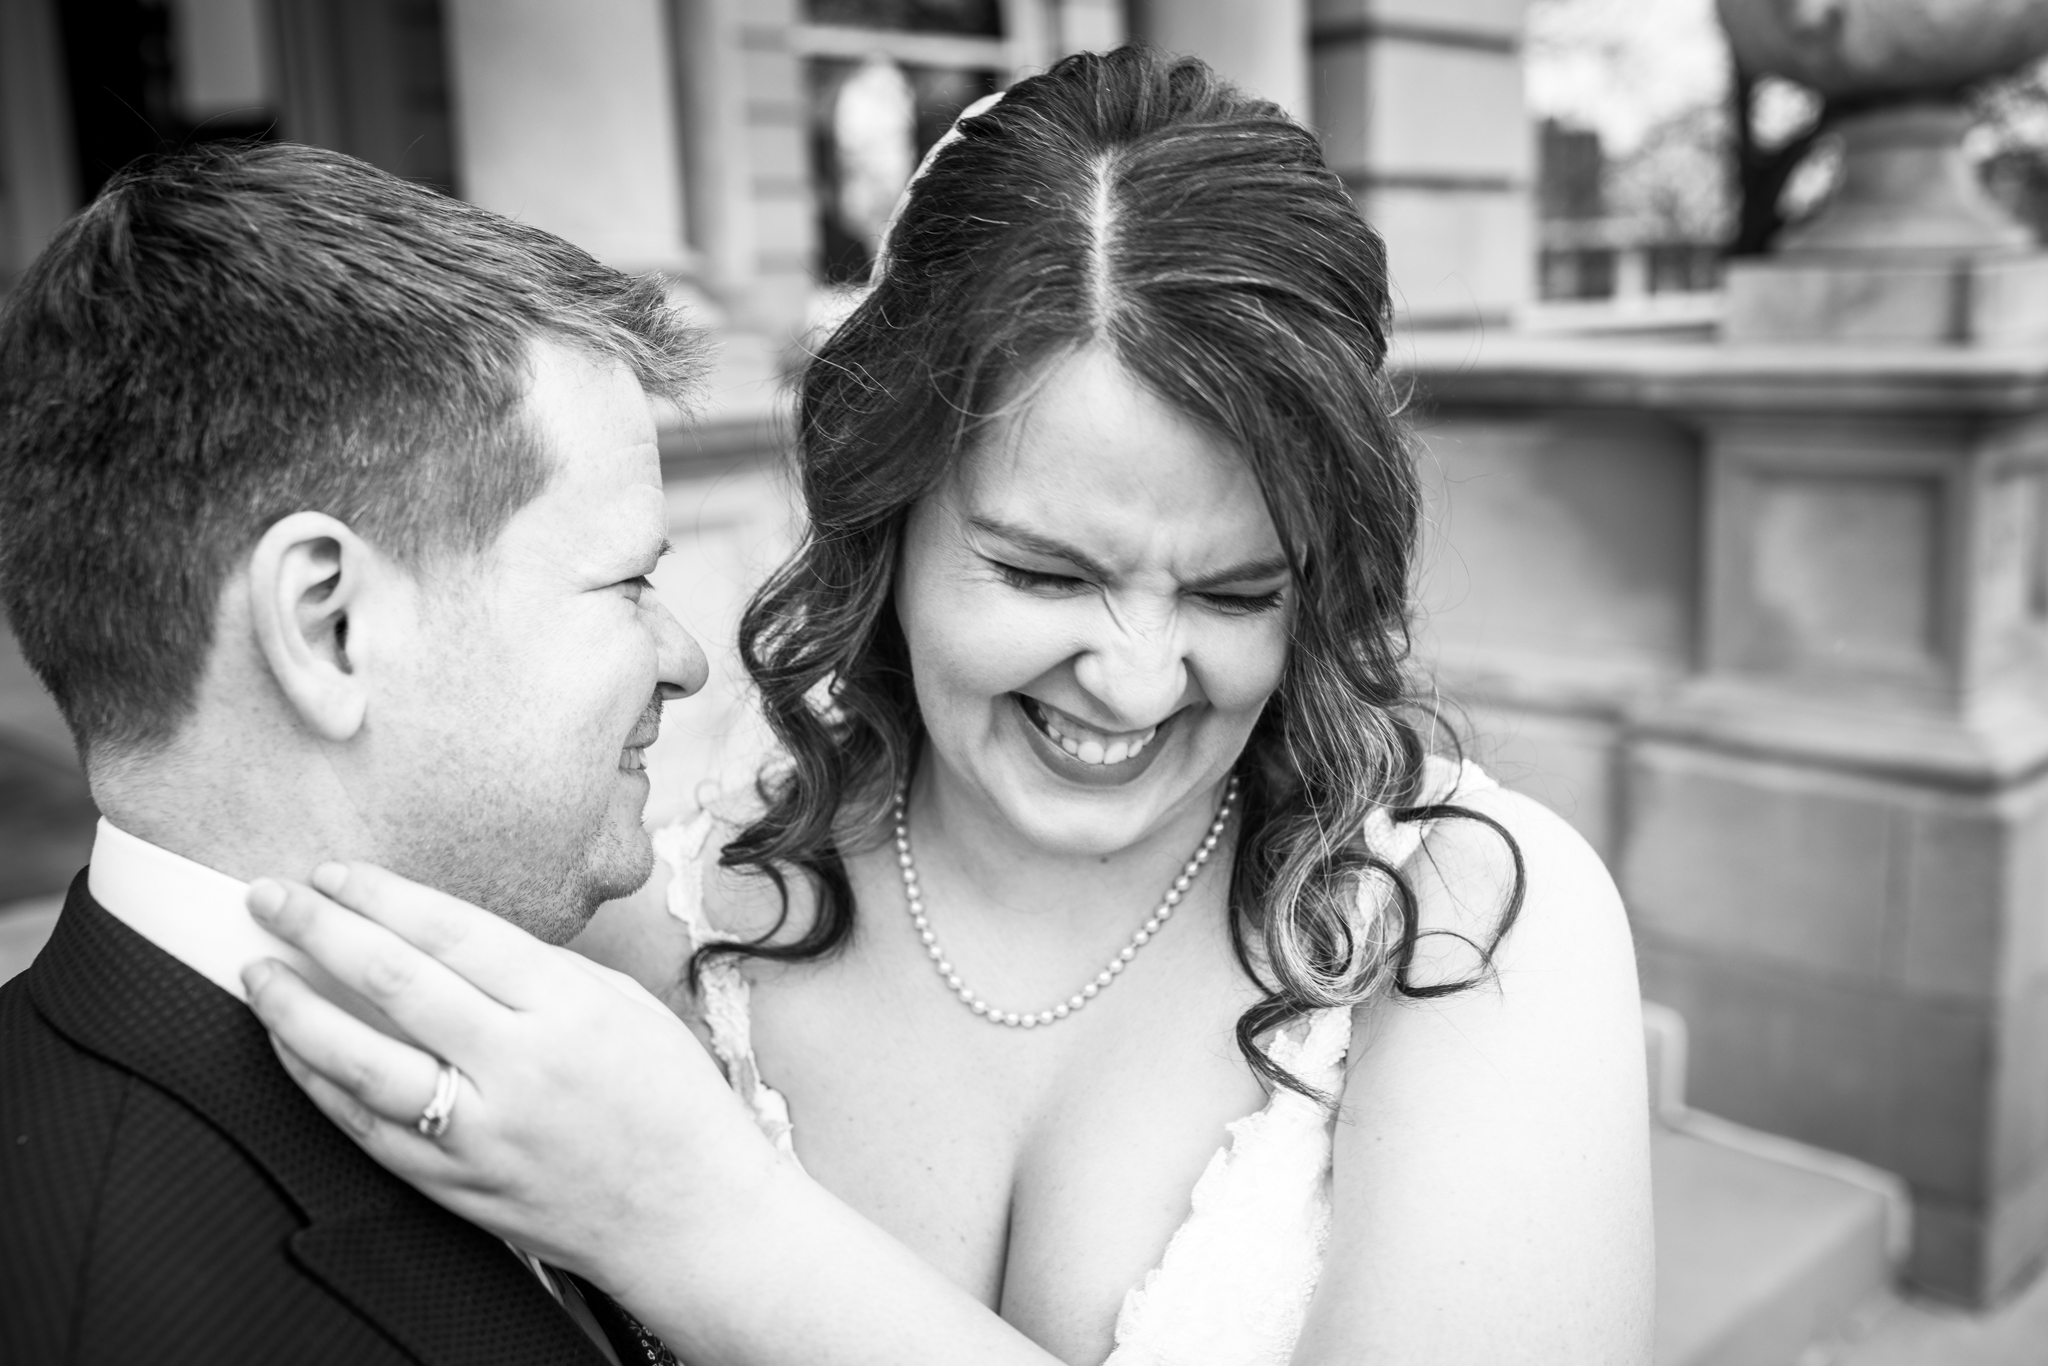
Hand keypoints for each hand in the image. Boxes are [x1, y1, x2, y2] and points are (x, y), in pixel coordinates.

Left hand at [243, 862, 1060, 1365]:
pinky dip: (322, 1087)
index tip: (334, 875)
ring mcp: (484, 1133)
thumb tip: (442, 936)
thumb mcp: (623, 1004)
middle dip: (321, 932)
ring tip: (258, 974)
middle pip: (397, 985)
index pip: (453, 935)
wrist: (693, 1214)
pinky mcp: (459, 1186)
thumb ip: (537, 970)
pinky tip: (294, 1052)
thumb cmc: (671, 1101)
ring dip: (298, 1012)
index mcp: (569, 1008)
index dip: (383, 898)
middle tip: (270, 898)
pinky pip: (370, 1131)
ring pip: (364, 1064)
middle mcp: (520, 1067)